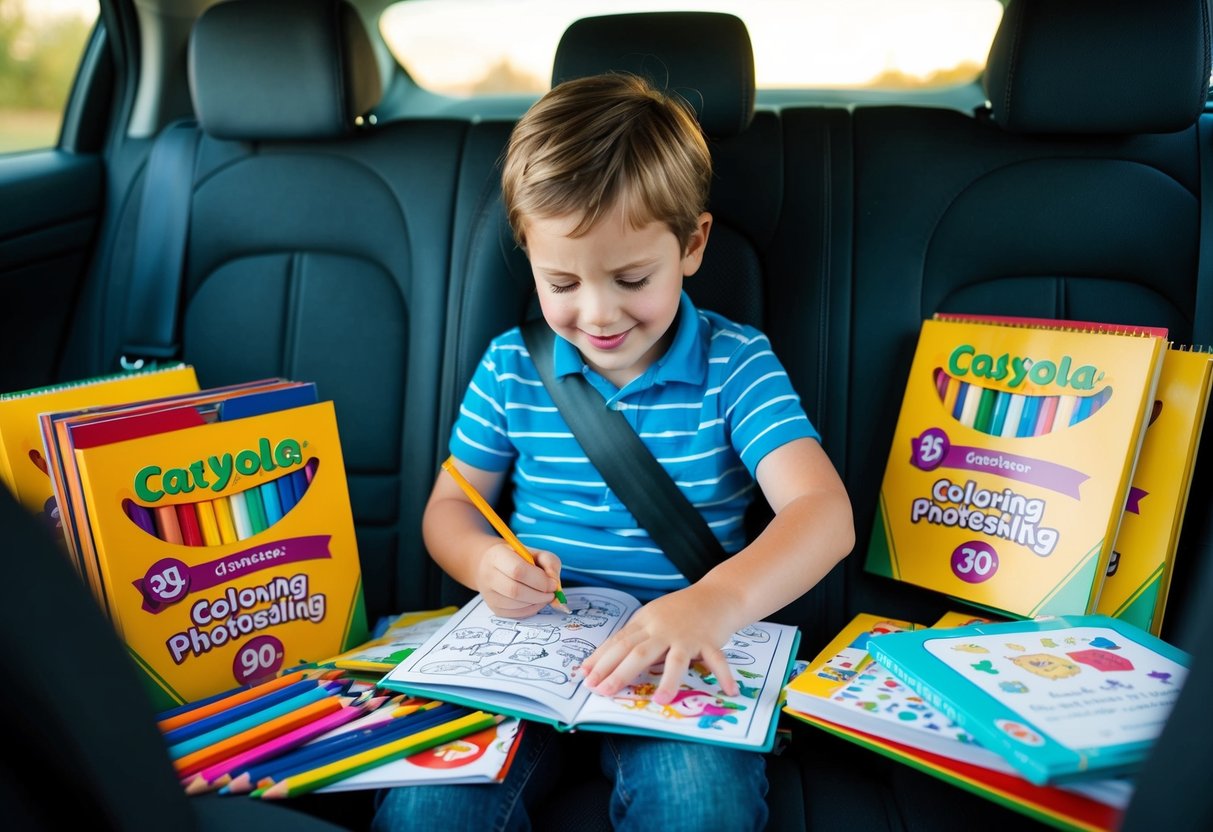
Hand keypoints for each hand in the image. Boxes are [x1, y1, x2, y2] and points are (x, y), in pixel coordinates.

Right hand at [475, 542, 562, 617]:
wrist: (496, 565)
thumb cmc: (520, 558)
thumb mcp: (537, 553)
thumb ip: (550, 564)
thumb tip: (555, 585)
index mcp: (498, 556)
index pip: (517, 571)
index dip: (539, 580)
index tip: (553, 583)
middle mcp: (489, 575)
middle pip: (515, 591)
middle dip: (539, 595)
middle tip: (552, 594)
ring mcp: (489, 594)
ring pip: (515, 605)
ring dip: (536, 603)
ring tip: (545, 596)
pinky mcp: (493, 607)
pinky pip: (515, 614)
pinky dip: (530, 610)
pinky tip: (536, 602)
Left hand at [579, 585, 739, 702]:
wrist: (716, 595)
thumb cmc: (679, 611)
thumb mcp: (651, 618)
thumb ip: (634, 638)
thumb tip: (605, 662)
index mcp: (646, 623)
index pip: (619, 642)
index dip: (601, 660)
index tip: (584, 676)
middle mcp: (663, 629)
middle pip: (638, 652)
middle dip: (618, 672)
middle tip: (601, 690)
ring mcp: (687, 636)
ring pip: (675, 659)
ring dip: (668, 680)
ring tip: (660, 700)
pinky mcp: (710, 641)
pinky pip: (717, 659)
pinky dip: (723, 674)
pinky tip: (729, 690)